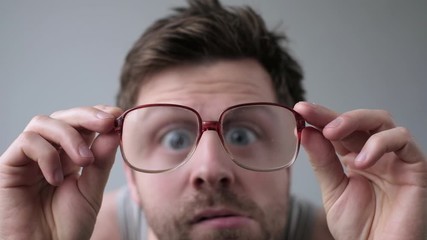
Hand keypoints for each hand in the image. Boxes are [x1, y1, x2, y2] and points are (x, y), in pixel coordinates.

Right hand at [0, 106, 122, 239]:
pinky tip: (57, 178)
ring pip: (44, 123)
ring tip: (85, 161)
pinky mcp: (8, 166)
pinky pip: (27, 142)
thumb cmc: (66, 228)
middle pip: (63, 117)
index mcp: (70, 158)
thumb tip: (114, 130)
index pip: (82, 124)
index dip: (98, 114)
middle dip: (87, 115)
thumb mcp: (91, 191)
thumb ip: (101, 161)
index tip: (118, 115)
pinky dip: (47, 155)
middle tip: (108, 122)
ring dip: (70, 136)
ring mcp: (28, 159)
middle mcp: (48, 154)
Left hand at [294, 102, 426, 239]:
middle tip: (310, 115)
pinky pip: (403, 141)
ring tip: (331, 133)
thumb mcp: (333, 192)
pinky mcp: (415, 167)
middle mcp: (375, 154)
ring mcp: (395, 159)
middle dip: (332, 114)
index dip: (319, 117)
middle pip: (357, 120)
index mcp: (354, 158)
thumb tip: (306, 133)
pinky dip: (379, 144)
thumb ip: (323, 163)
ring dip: (354, 121)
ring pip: (382, 121)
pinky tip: (361, 162)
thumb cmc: (361, 229)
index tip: (300, 110)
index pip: (337, 131)